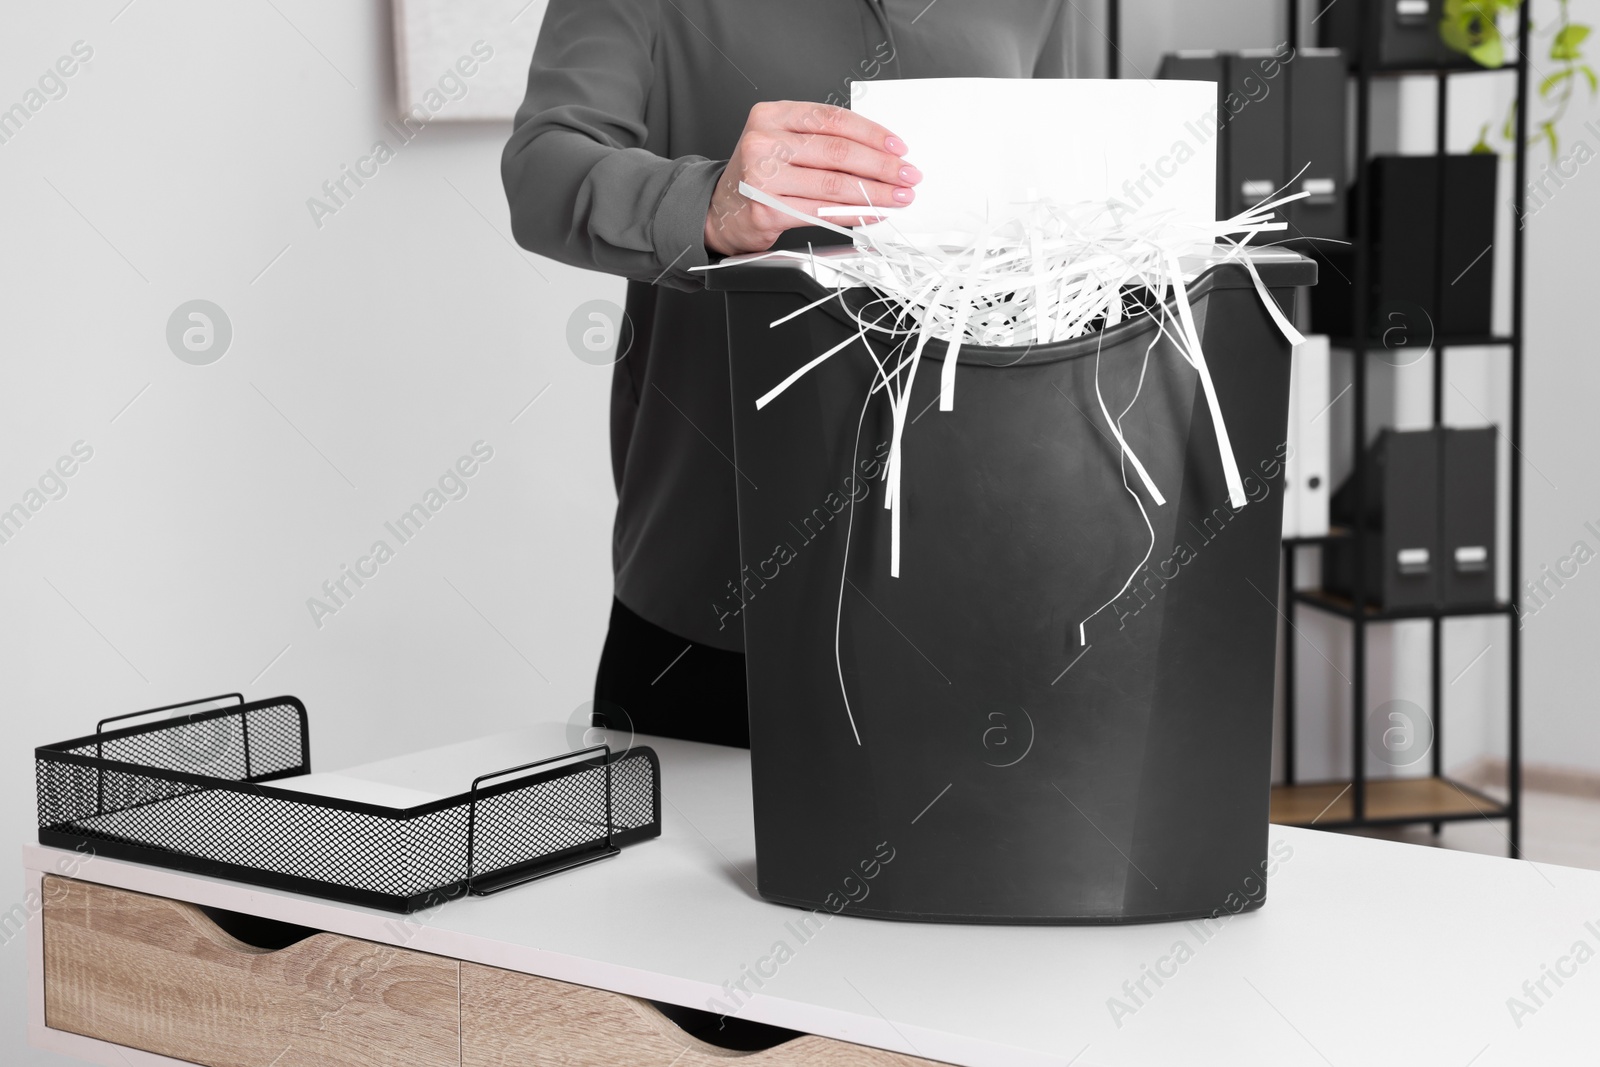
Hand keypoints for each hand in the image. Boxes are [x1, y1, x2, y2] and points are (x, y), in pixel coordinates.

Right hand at [704, 100, 921, 256]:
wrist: (718, 209)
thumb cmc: (757, 175)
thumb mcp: (781, 141)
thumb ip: (819, 138)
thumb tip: (878, 152)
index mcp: (771, 115)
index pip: (832, 119)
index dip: (871, 133)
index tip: (897, 146)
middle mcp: (764, 142)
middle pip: (837, 152)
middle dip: (881, 165)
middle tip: (907, 174)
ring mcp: (763, 178)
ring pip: (833, 184)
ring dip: (874, 193)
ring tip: (898, 196)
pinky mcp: (767, 210)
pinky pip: (822, 213)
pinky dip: (854, 214)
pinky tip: (873, 214)